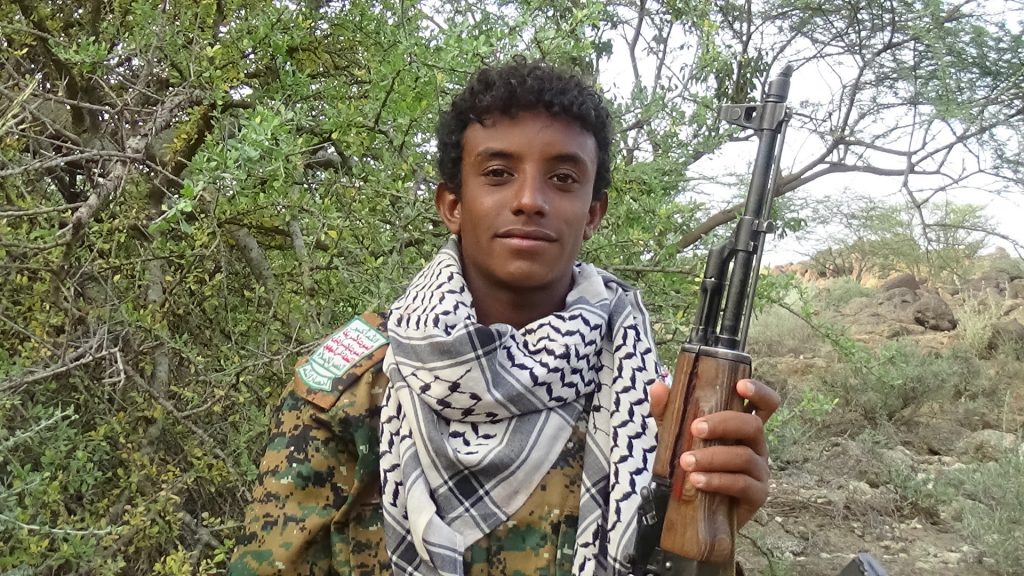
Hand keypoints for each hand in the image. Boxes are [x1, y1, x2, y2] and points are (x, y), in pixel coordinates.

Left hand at [647, 378, 779, 528]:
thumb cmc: (694, 465)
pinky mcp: (756, 495)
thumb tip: (658, 387)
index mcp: (743, 427)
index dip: (759, 392)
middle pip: (753, 425)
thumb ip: (668, 413)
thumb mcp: (677, 436)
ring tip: (686, 462)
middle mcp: (757, 445)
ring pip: (744, 456)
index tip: (740, 386)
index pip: (765, 404)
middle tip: (695, 428)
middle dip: (723, 424)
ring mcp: (760, 470)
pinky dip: (717, 481)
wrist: (696, 510)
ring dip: (713, 457)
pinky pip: (741, 484)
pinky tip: (697, 481)